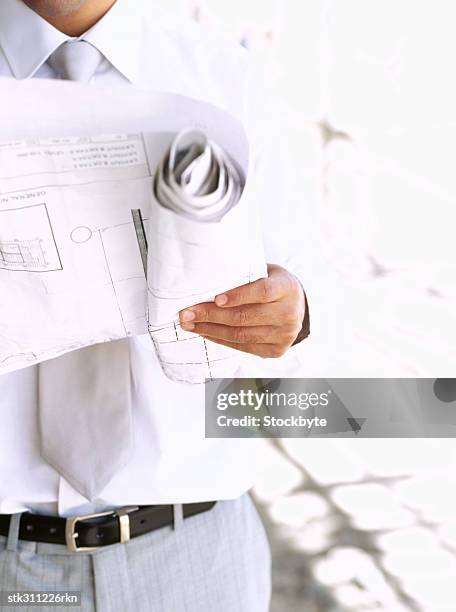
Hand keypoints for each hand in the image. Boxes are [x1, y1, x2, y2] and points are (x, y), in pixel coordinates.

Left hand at [179, 264, 305, 357]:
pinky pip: (243, 347)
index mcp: (287, 288)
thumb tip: (207, 279)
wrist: (297, 306)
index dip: (238, 296)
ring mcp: (283, 335)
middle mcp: (288, 314)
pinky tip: (205, 332)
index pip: (262, 292)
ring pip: (241, 335)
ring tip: (190, 324)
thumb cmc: (273, 284)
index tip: (215, 298)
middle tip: (187, 312)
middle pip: (245, 317)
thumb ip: (245, 275)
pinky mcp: (276, 350)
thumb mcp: (266, 272)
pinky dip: (221, 339)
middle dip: (211, 315)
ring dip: (210, 330)